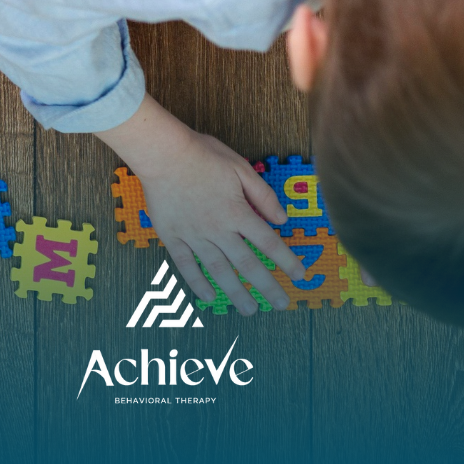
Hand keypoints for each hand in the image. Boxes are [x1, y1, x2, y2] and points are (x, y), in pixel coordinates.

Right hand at [96, 94, 305, 313]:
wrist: (163, 153)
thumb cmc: (202, 155)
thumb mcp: (240, 168)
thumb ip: (262, 195)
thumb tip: (282, 219)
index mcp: (237, 212)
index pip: (268, 243)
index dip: (287, 261)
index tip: (300, 276)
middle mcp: (218, 230)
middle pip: (248, 264)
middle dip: (267, 286)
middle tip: (281, 305)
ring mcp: (194, 236)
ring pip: (219, 270)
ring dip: (236, 292)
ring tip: (249, 310)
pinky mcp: (172, 236)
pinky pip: (186, 265)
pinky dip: (196, 283)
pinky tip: (207, 297)